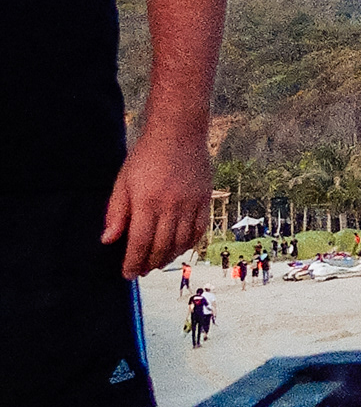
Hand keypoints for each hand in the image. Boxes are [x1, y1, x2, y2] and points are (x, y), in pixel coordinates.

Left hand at [104, 118, 214, 279]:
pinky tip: (178, 248)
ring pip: (180, 243)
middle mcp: (171, 206)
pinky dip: (188, 245)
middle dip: (149, 264)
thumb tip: (108, 240)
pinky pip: (199, 231)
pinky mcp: (205, 200)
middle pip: (160, 247)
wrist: (178, 132)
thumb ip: (116, 212)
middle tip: (141, 271)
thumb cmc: (146, 155)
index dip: (132, 262)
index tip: (127, 274)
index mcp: (147, 201)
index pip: (139, 242)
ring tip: (157, 262)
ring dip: (168, 258)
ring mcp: (191, 204)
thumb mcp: (123, 181)